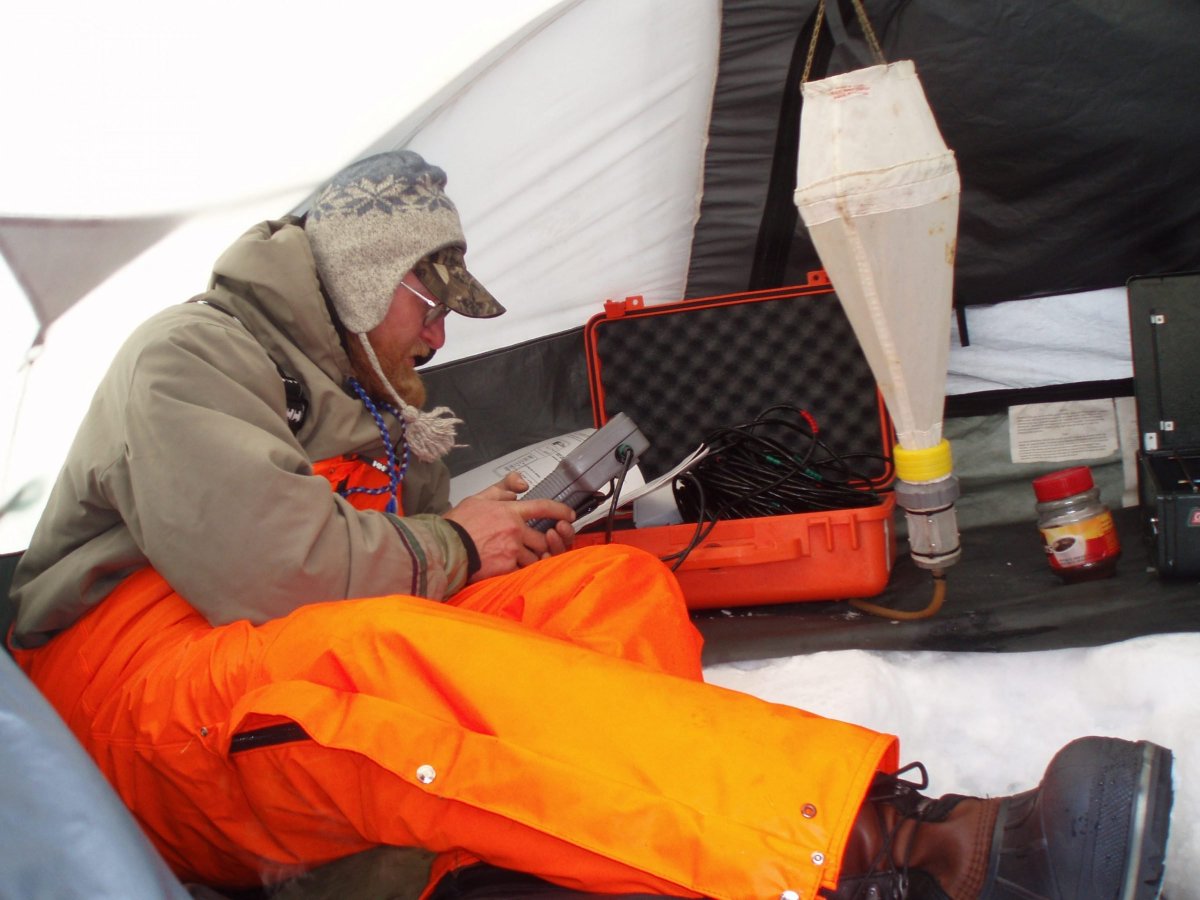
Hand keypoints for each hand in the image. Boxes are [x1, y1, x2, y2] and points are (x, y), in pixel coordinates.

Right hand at [444, 472, 575, 581]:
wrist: (445, 548)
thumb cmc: (458, 524)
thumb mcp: (478, 498)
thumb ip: (502, 489)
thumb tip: (522, 486)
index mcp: (510, 511)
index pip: (543, 507)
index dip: (560, 511)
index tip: (569, 516)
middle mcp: (515, 530)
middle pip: (543, 537)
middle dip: (543, 543)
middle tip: (537, 546)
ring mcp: (512, 550)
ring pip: (535, 556)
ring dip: (532, 558)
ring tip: (521, 559)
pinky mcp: (506, 568)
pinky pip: (524, 571)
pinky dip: (522, 571)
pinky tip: (513, 569)